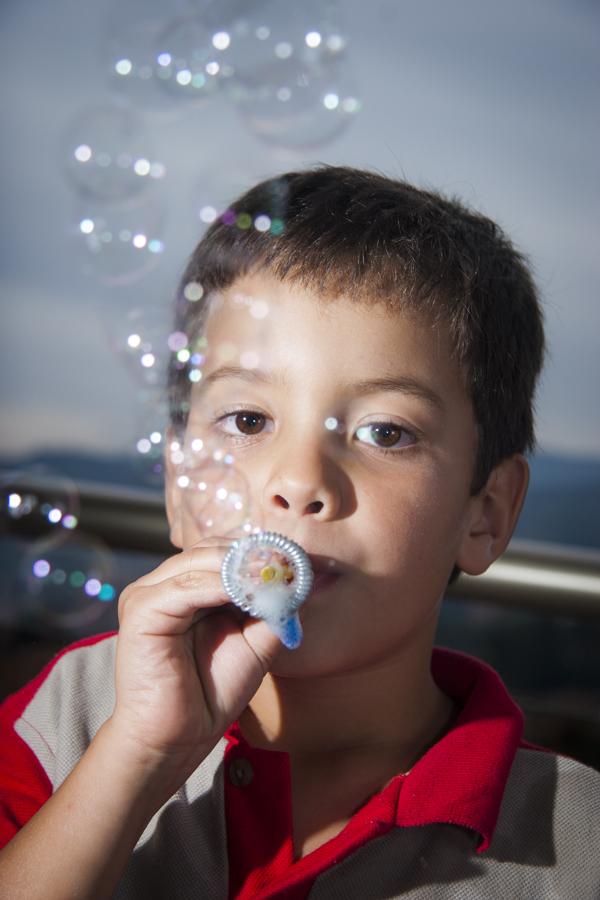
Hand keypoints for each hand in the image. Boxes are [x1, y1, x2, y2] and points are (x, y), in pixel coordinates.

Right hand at [105, 543, 280, 787]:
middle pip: (212, 550)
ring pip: (201, 560)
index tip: (298, 561)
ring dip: (241, 567)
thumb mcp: (255, 643)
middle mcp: (165, 583)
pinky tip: (246, 594)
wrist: (177, 738)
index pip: (224, 553)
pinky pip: (186, 586)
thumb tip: (298, 580)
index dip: (260, 554)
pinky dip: (220, 585)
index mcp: (188, 587)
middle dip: (253, 557)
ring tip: (272, 578)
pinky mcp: (141, 609)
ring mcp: (149, 593)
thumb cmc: (212, 692)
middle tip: (289, 566)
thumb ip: (272, 609)